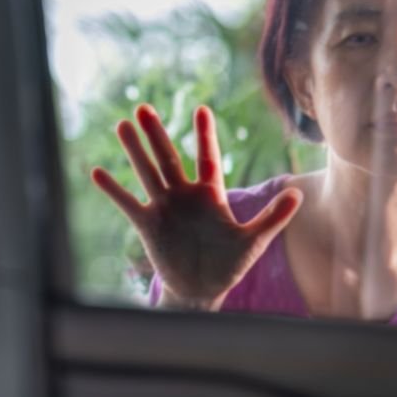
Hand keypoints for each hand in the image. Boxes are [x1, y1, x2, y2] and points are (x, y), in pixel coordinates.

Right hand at [91, 104, 302, 310]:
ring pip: (147, 174)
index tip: (202, 109)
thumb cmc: (229, 264)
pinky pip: (128, 204)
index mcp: (211, 195)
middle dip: (157, 134)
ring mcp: (164, 208)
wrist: (202, 289)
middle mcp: (184, 196)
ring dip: (134, 151)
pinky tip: (97, 172)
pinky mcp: (148, 225)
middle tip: (144, 108)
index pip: (207, 158)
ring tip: (121, 126)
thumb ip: (273, 217)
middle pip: (169, 159)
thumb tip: (298, 195)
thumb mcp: (253, 241)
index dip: (205, 135)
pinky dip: (113, 190)